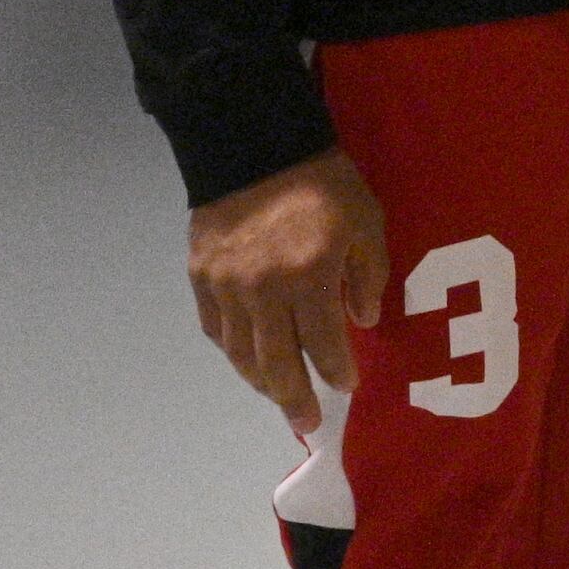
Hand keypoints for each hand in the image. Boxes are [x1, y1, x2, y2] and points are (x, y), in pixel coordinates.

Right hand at [188, 148, 388, 436]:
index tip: (348, 388)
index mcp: (308, 276)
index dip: (337, 371)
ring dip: (261, 380)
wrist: (255, 146)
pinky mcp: (200, 277)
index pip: (324, 343)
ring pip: (241, 352)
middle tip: (308, 422)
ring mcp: (226, 287)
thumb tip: (362, 322)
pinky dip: (232, 350)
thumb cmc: (323, 183)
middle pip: (276, 361)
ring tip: (278, 396)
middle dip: (294, 397)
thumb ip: (368, 275)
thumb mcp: (366, 222)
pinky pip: (215, 328)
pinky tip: (246, 360)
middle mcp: (262, 291)